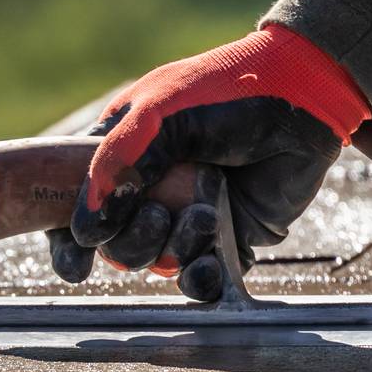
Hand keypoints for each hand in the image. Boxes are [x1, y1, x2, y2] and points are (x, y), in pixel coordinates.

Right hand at [47, 25, 370, 297]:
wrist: (302, 98)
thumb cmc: (225, 92)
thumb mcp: (157, 116)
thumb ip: (118, 168)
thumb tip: (86, 228)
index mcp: (121, 158)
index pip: (76, 207)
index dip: (69, 240)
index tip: (77, 259)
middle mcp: (150, 191)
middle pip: (114, 246)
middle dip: (131, 242)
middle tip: (158, 213)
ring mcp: (185, 216)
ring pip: (155, 263)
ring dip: (171, 249)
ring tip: (202, 216)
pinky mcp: (226, 238)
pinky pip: (200, 277)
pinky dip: (198, 279)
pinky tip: (205, 267)